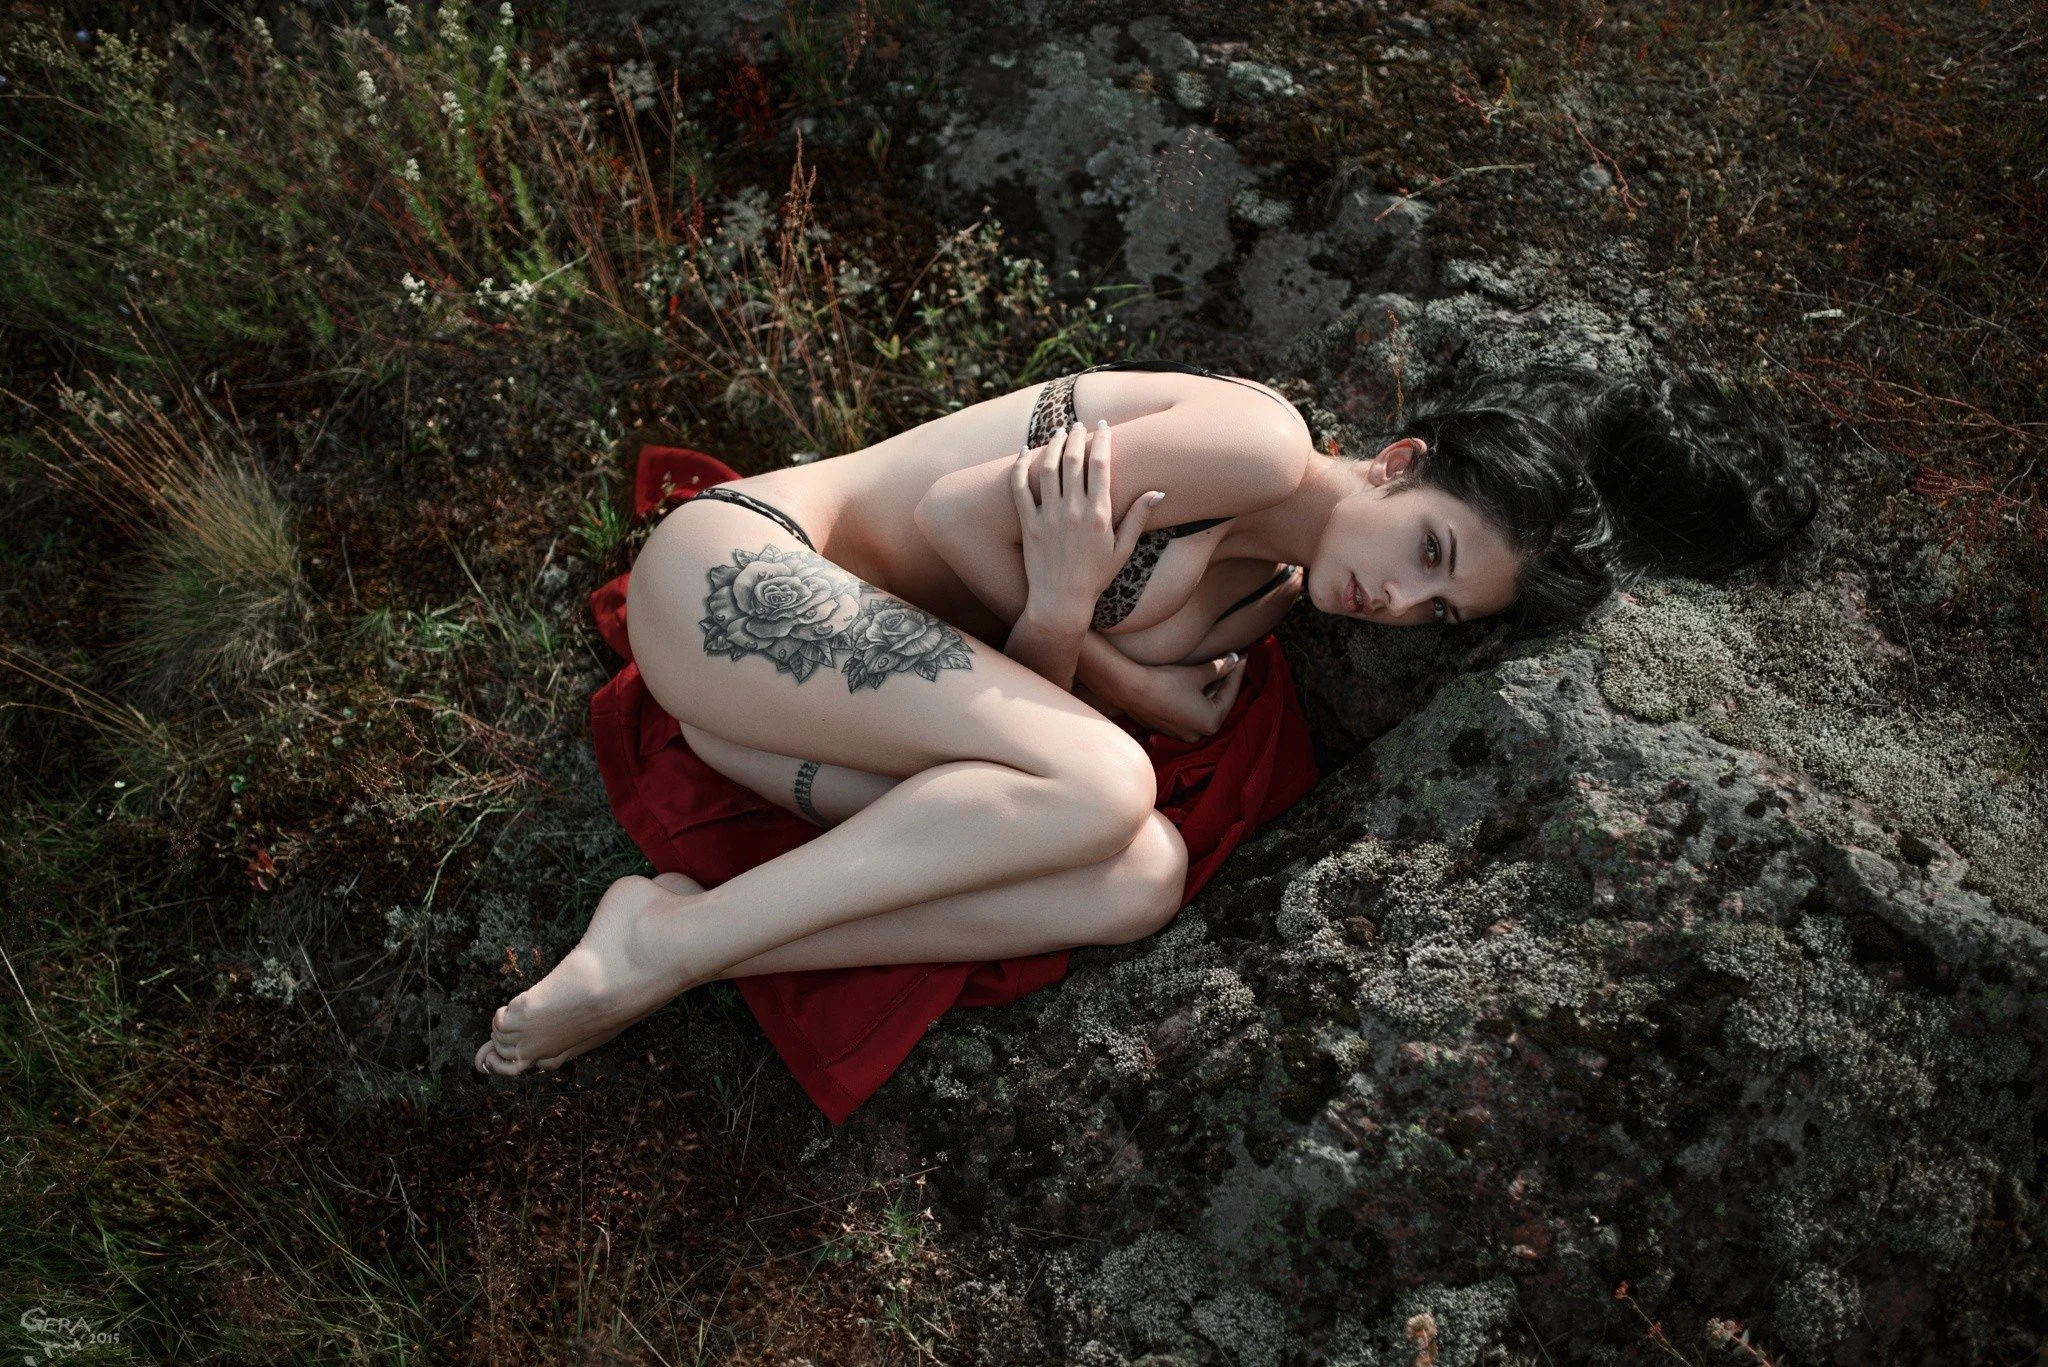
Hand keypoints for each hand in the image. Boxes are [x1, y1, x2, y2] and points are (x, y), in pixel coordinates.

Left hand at [1011, 420, 1160, 627]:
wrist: (1061, 602)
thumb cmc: (1096, 577)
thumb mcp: (1123, 549)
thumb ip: (1138, 518)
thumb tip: (1158, 492)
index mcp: (1098, 514)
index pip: (1101, 465)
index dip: (1102, 440)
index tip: (1104, 426)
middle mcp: (1072, 511)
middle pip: (1074, 460)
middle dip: (1077, 436)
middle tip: (1079, 424)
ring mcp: (1047, 516)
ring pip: (1048, 469)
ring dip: (1053, 445)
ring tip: (1058, 432)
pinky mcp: (1028, 524)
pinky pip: (1019, 488)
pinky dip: (1020, 466)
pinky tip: (1025, 451)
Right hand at [1119, 652, 1249, 742]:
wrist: (1129, 689)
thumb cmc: (1165, 682)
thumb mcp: (1196, 674)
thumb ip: (1218, 668)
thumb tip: (1233, 660)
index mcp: (1211, 722)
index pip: (1230, 693)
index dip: (1237, 671)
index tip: (1242, 655)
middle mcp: (1198, 733)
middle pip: (1217, 702)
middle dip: (1224, 680)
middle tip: (1231, 660)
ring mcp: (1181, 733)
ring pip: (1202, 707)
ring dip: (1209, 688)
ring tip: (1215, 667)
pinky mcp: (1166, 728)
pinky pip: (1187, 711)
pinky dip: (1194, 697)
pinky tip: (1195, 681)